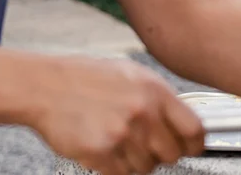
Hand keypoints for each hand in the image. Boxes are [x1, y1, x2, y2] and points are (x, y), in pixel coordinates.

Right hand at [21, 55, 204, 174]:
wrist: (45, 86)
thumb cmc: (86, 78)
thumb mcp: (132, 75)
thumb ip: (160, 97)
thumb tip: (181, 118)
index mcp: (155, 91)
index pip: (194, 129)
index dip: (195, 144)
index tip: (191, 148)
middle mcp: (142, 112)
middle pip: (172, 154)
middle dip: (161, 154)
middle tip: (146, 146)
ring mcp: (122, 133)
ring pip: (145, 168)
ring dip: (135, 162)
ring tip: (118, 142)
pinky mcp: (100, 152)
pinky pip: (121, 174)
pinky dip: (115, 168)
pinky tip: (105, 149)